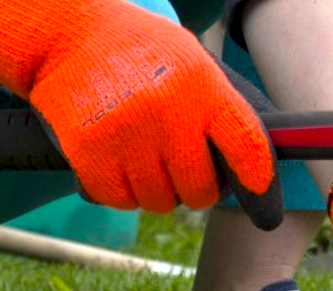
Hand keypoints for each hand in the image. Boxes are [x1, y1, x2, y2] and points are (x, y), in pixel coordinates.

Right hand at [0, 0, 281, 226]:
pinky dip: (120, 190)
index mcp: (201, 86)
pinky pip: (120, 200)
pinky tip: (115, 158)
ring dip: (154, 190)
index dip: (259, 186)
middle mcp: (166, 110)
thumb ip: (223, 117)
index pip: (246, 147)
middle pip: (199, 191)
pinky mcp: (89, 152)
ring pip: (159, 202)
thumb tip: (257, 181)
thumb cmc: (144, 60)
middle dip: (193, 189)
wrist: (66, 35)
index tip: (265, 214)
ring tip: (141, 151)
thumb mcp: (192, 68)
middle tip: (177, 165)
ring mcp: (126, 132)